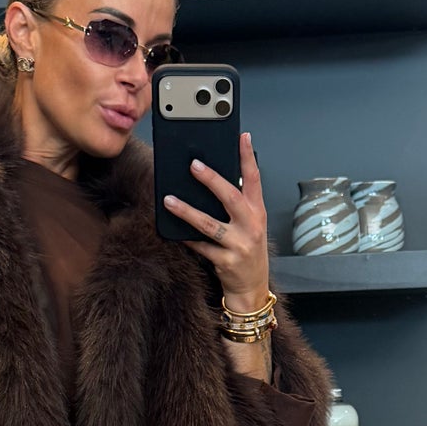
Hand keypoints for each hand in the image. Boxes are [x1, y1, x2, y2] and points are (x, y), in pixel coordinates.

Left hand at [162, 132, 270, 309]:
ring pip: (210, 224)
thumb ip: (237, 205)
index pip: (254, 179)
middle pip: (231, 197)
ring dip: (188, 211)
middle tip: (193, 165)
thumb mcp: (250, 226)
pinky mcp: (226, 263)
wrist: (252, 289)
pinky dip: (187, 238)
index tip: (241, 137)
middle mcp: (251, 227)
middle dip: (211, 179)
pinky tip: (174, 230)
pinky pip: (201, 247)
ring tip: (169, 200)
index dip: (247, 157)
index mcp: (257, 213)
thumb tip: (211, 180)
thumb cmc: (247, 253)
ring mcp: (239, 245)